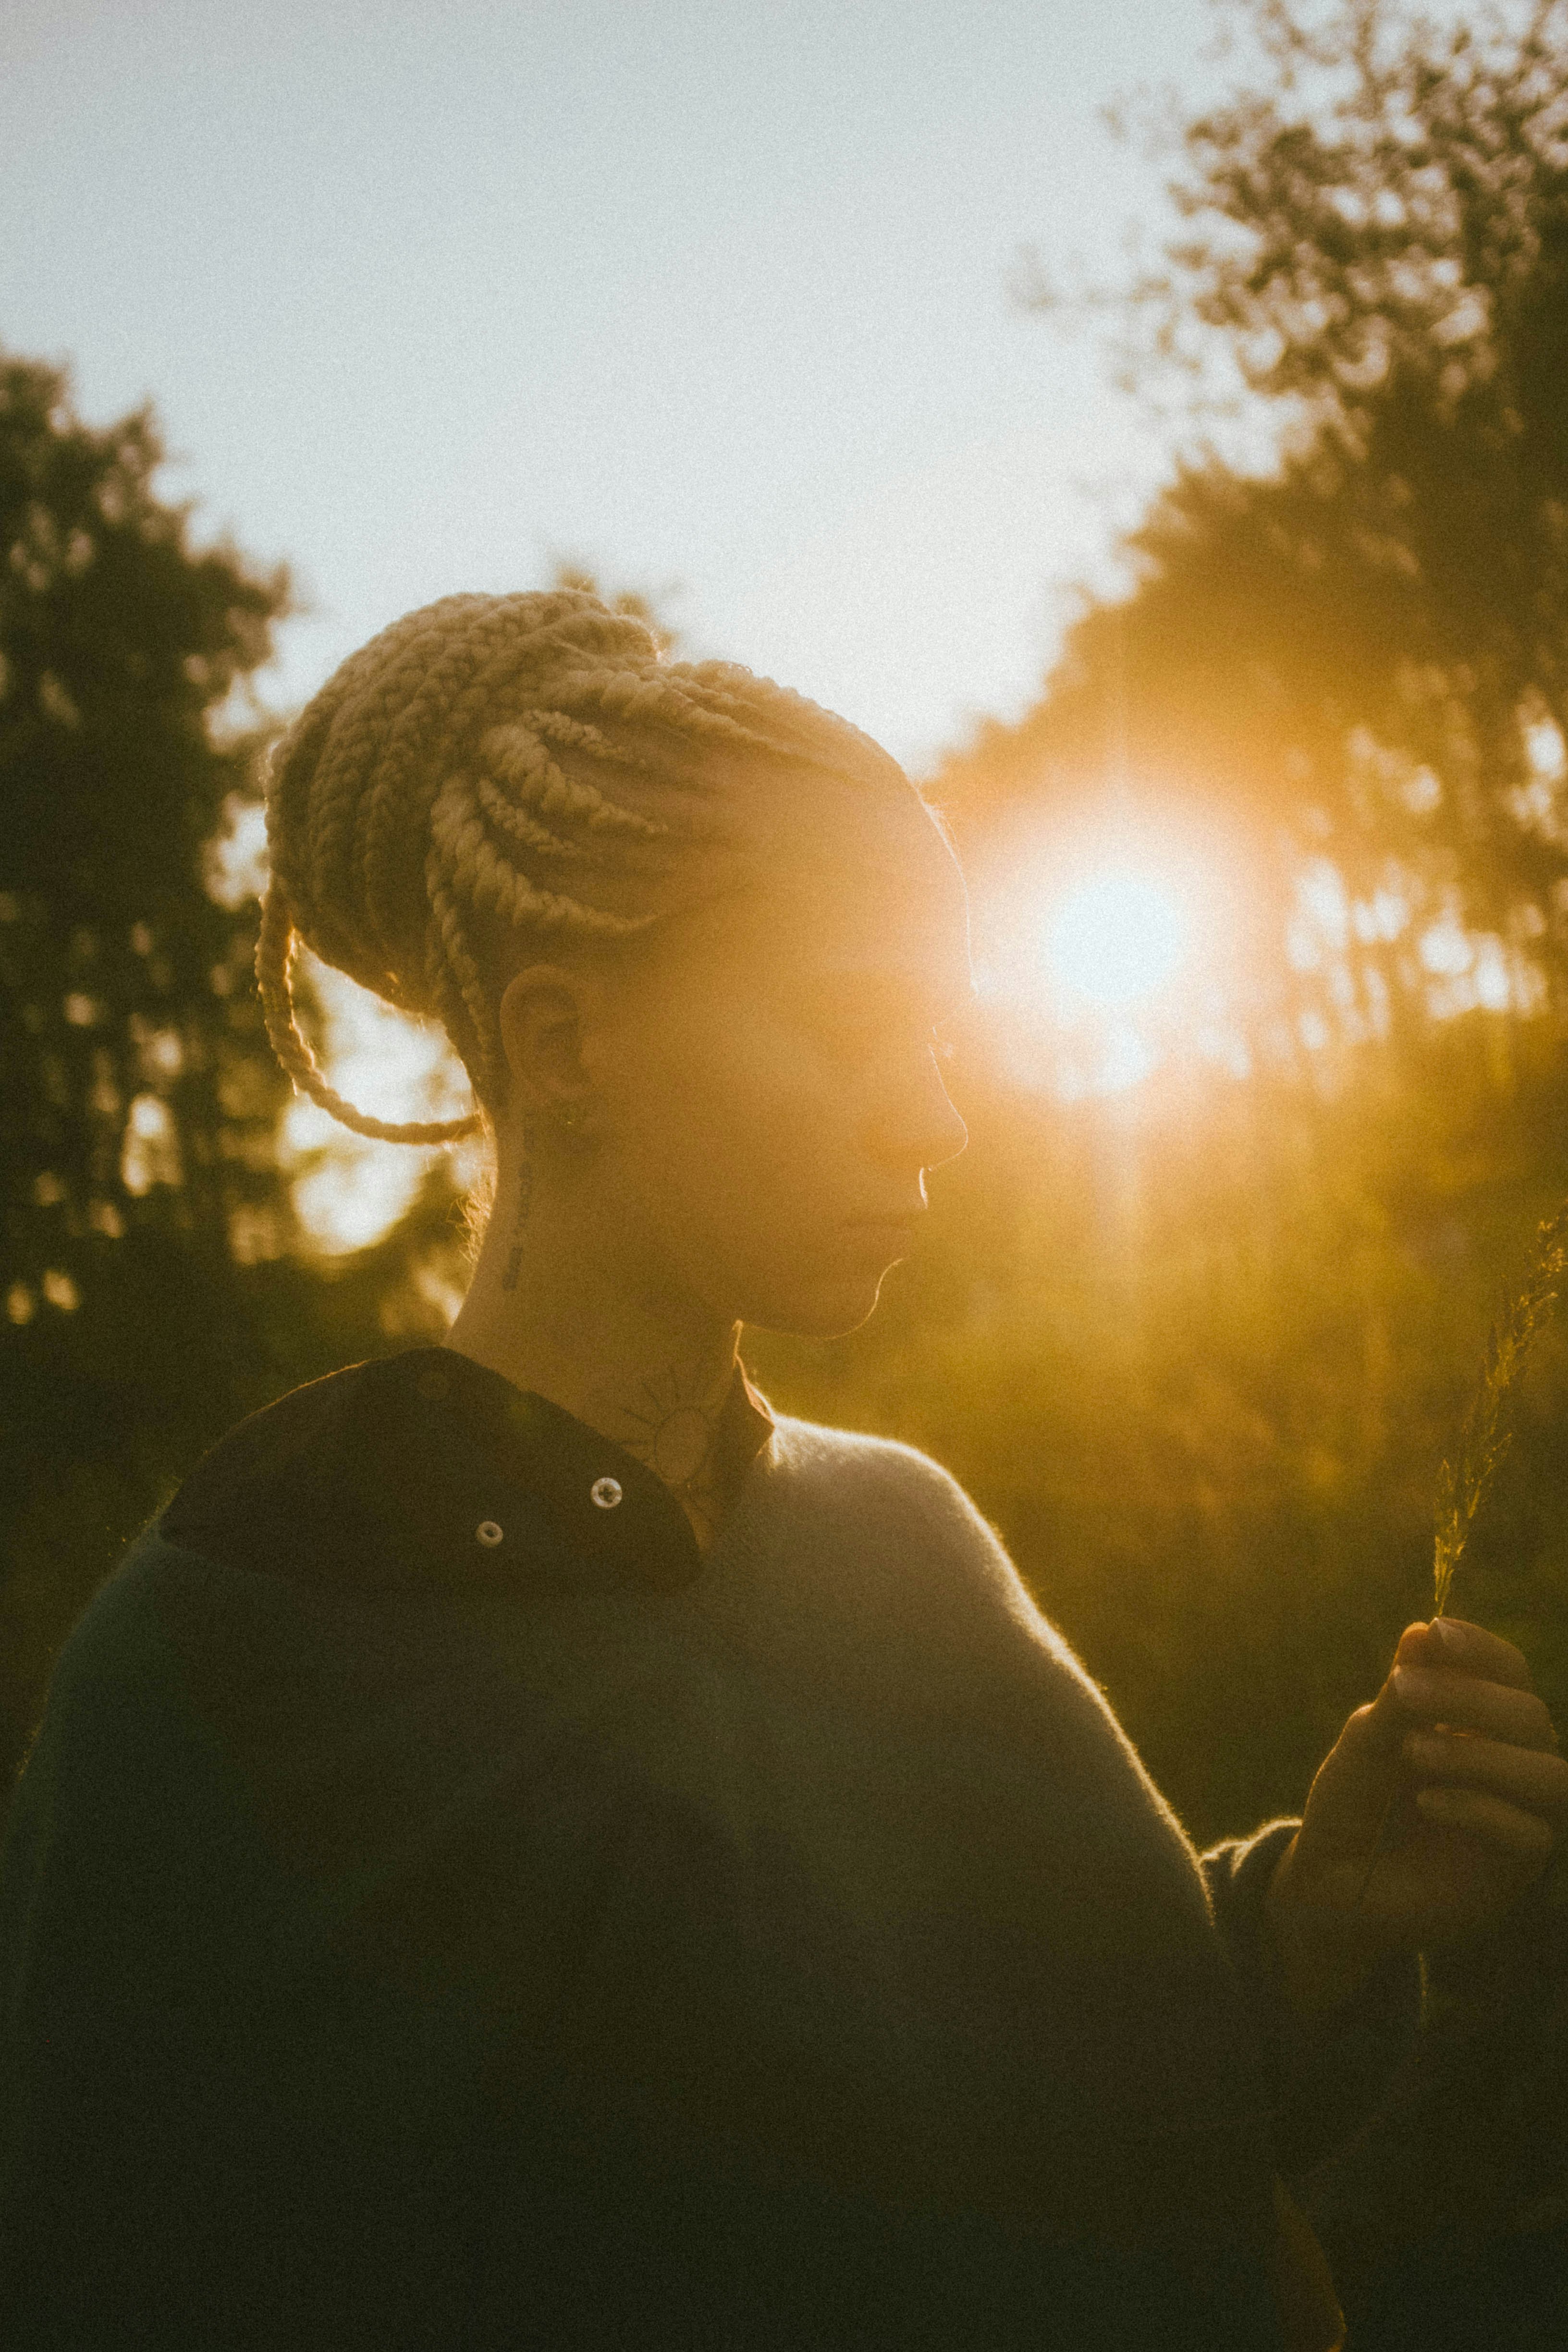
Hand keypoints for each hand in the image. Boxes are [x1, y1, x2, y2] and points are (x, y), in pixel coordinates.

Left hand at [1264, 1617, 1567, 2014]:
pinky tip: (1426, 1800)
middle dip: (1468, 1698)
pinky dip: (1478, 1808)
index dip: (1481, 1649)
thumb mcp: (1368, 1741)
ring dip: (1480, 1754)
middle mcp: (1512, 1763)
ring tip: (1411, 1749)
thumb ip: (1400, 1695)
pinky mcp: (1514, 1868)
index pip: (1509, 1673)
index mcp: (1481, 1722)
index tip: (1435, 1633)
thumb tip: (1422, 1631)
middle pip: (1530, 1717)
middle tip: (1403, 1692)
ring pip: (1548, 1774)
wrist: (1331, 1879)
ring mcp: (1520, 1816)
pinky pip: (1529, 1833)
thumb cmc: (1353, 1800)